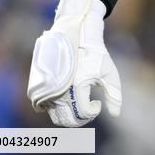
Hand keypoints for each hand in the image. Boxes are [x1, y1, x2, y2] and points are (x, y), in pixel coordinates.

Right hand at [27, 0, 121, 126]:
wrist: (76, 33)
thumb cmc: (95, 53)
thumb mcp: (109, 73)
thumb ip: (114, 95)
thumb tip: (115, 115)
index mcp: (77, 88)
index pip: (82, 115)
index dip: (93, 112)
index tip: (97, 102)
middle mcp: (59, 92)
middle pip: (66, 121)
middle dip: (80, 119)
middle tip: (88, 108)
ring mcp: (46, 90)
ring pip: (55, 116)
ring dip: (67, 115)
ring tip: (78, 102)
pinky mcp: (39, 86)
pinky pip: (43, 107)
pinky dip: (54, 108)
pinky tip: (65, 98)